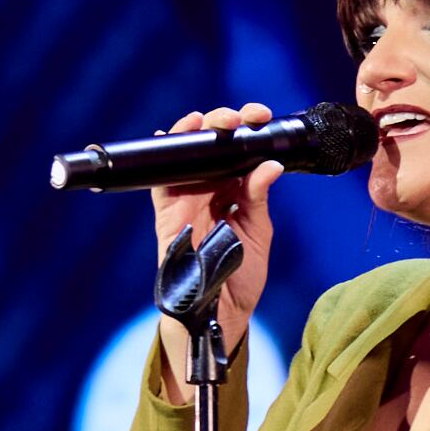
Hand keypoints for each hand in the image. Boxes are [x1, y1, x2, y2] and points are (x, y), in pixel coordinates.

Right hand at [146, 103, 282, 364]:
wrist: (220, 314)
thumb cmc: (240, 279)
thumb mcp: (258, 234)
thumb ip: (259, 198)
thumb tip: (269, 166)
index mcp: (234, 191)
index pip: (239, 150)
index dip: (248, 129)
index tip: (261, 116)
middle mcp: (209, 189)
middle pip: (212, 144)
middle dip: (225, 121)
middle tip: (244, 116)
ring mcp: (187, 198)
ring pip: (186, 153)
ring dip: (197, 130)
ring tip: (214, 120)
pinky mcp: (167, 211)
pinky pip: (160, 177)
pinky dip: (164, 154)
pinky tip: (172, 133)